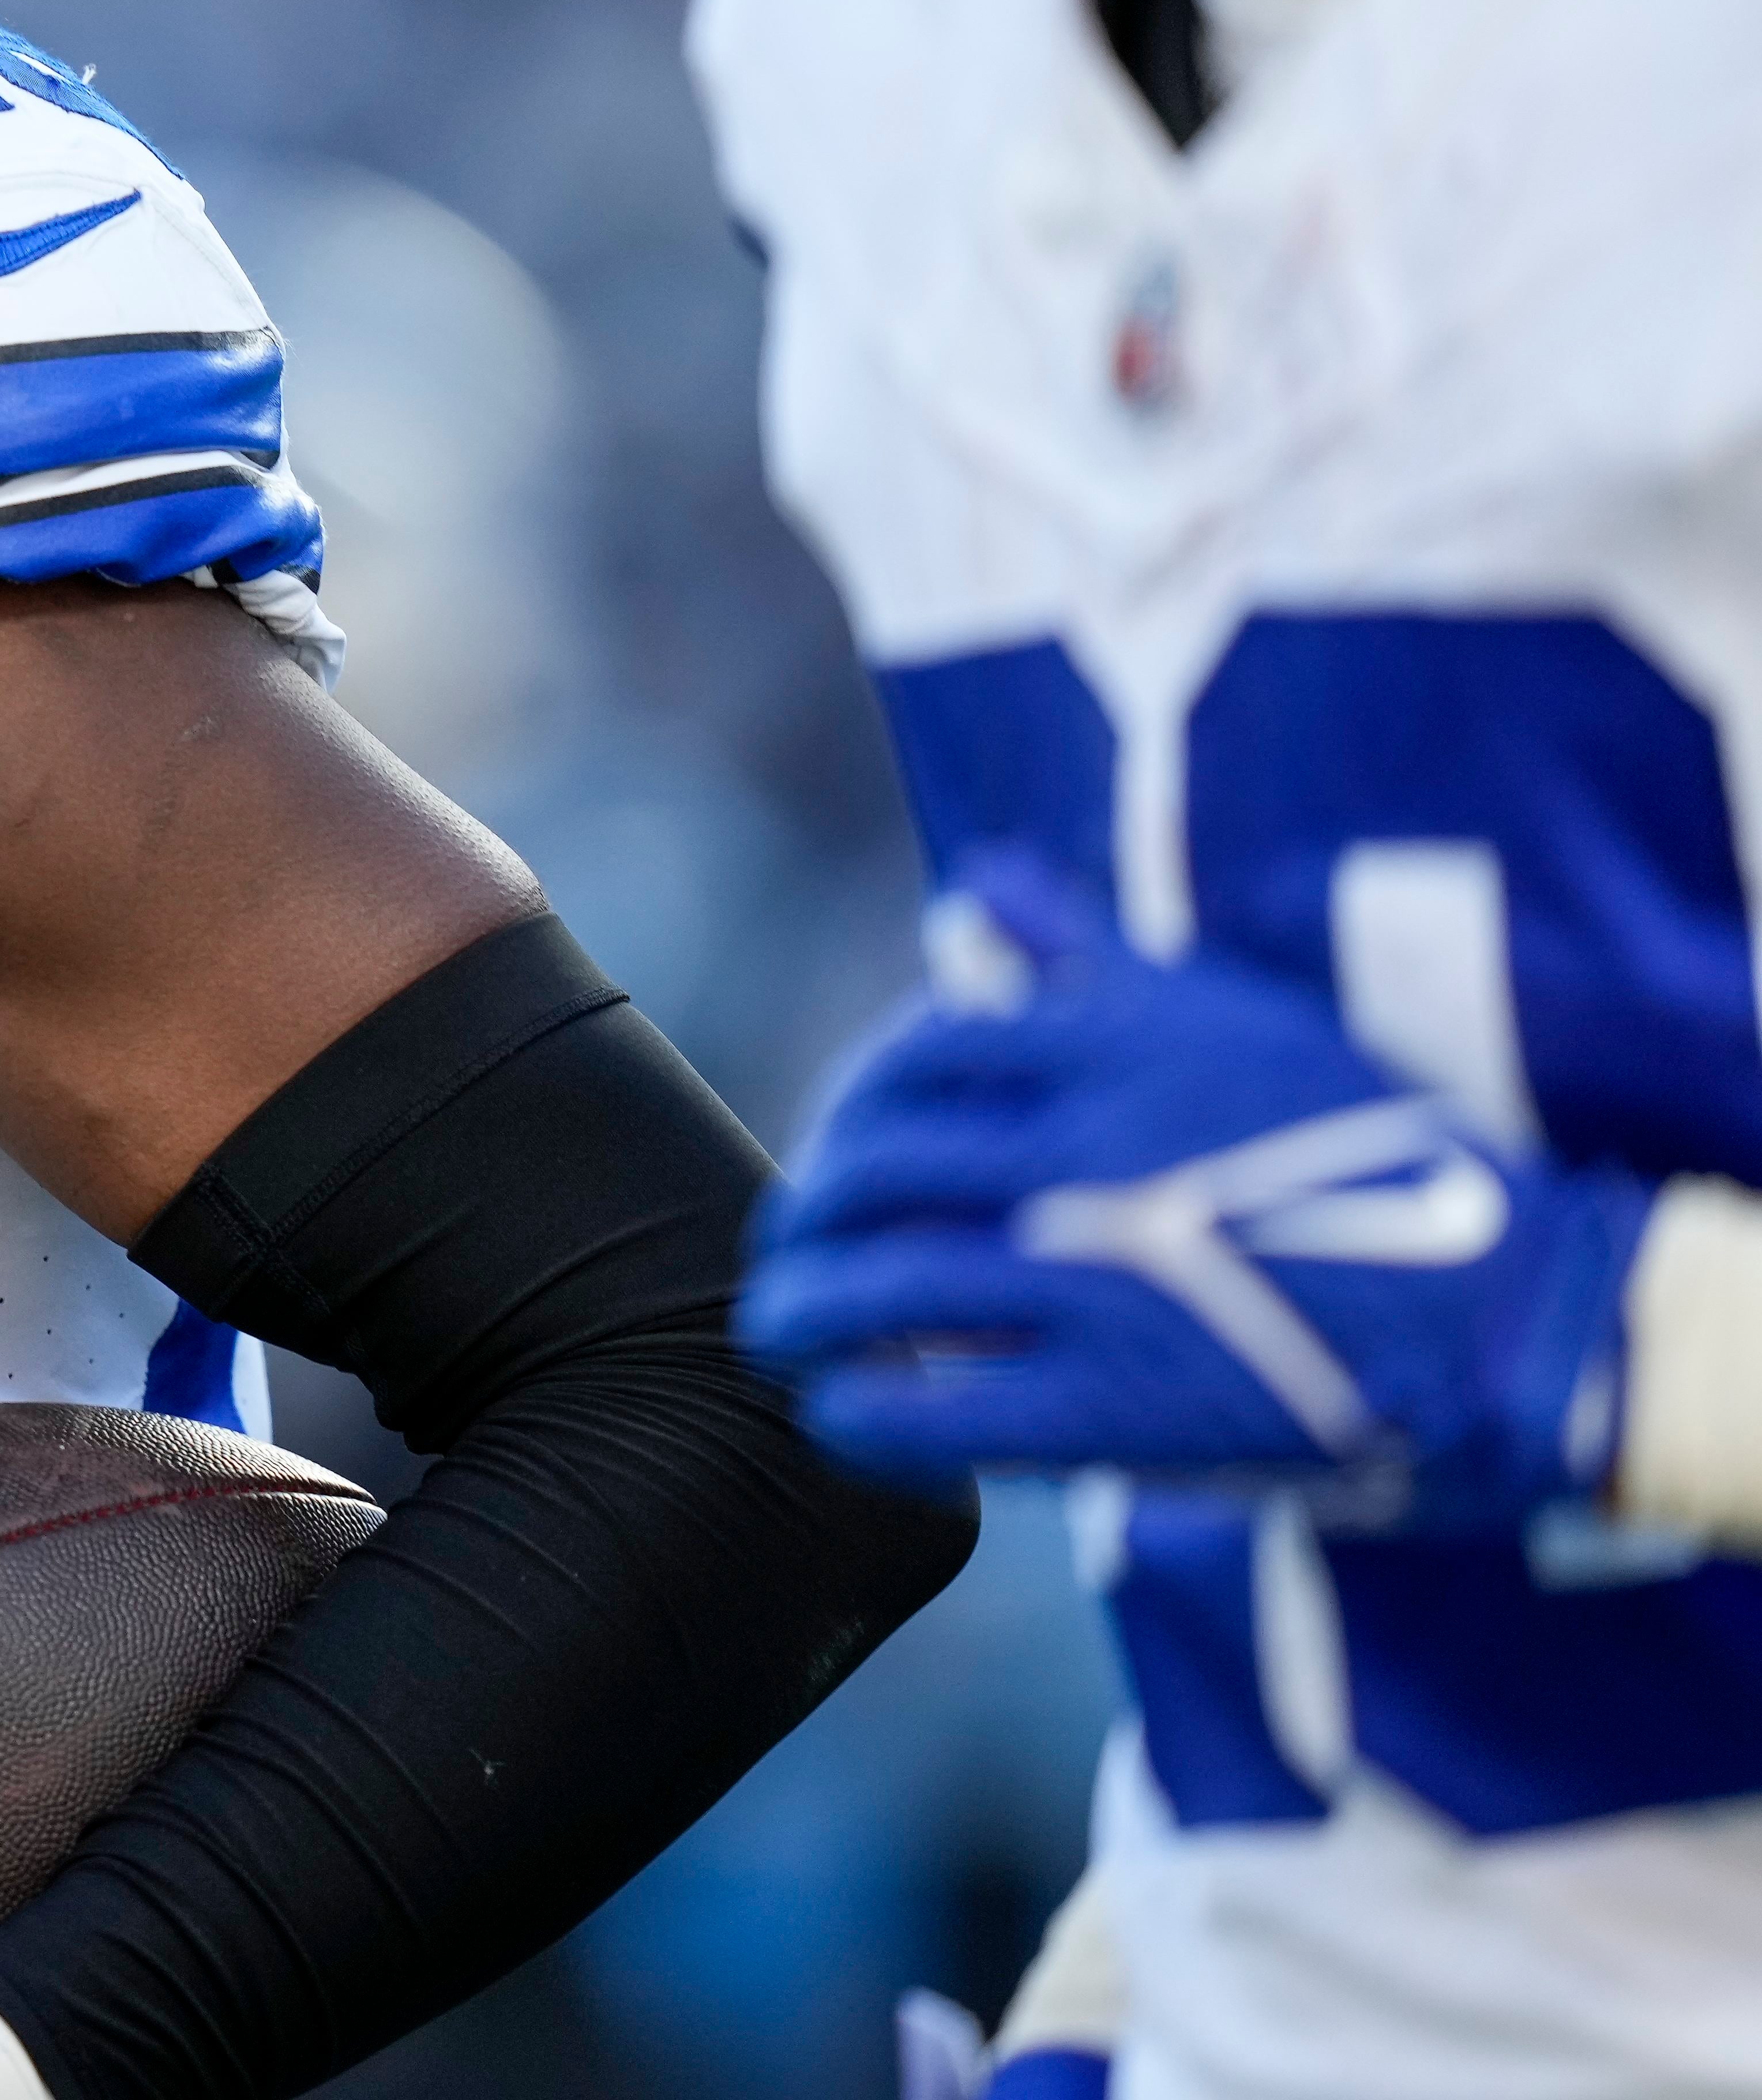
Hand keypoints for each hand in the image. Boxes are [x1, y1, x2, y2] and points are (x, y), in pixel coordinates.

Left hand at [747, 860, 1649, 1529]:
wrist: (1519, 1311)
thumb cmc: (1375, 1155)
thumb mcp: (1234, 1015)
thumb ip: (1090, 955)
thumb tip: (973, 885)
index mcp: (1118, 1054)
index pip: (918, 1058)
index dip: (852, 1103)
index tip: (838, 1141)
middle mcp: (1092, 1155)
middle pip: (879, 1166)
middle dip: (809, 1206)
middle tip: (788, 1243)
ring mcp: (1102, 1281)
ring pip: (886, 1284)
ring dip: (805, 1308)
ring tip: (777, 1328)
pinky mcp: (1127, 1404)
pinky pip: (945, 1408)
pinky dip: (866, 1411)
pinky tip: (838, 1411)